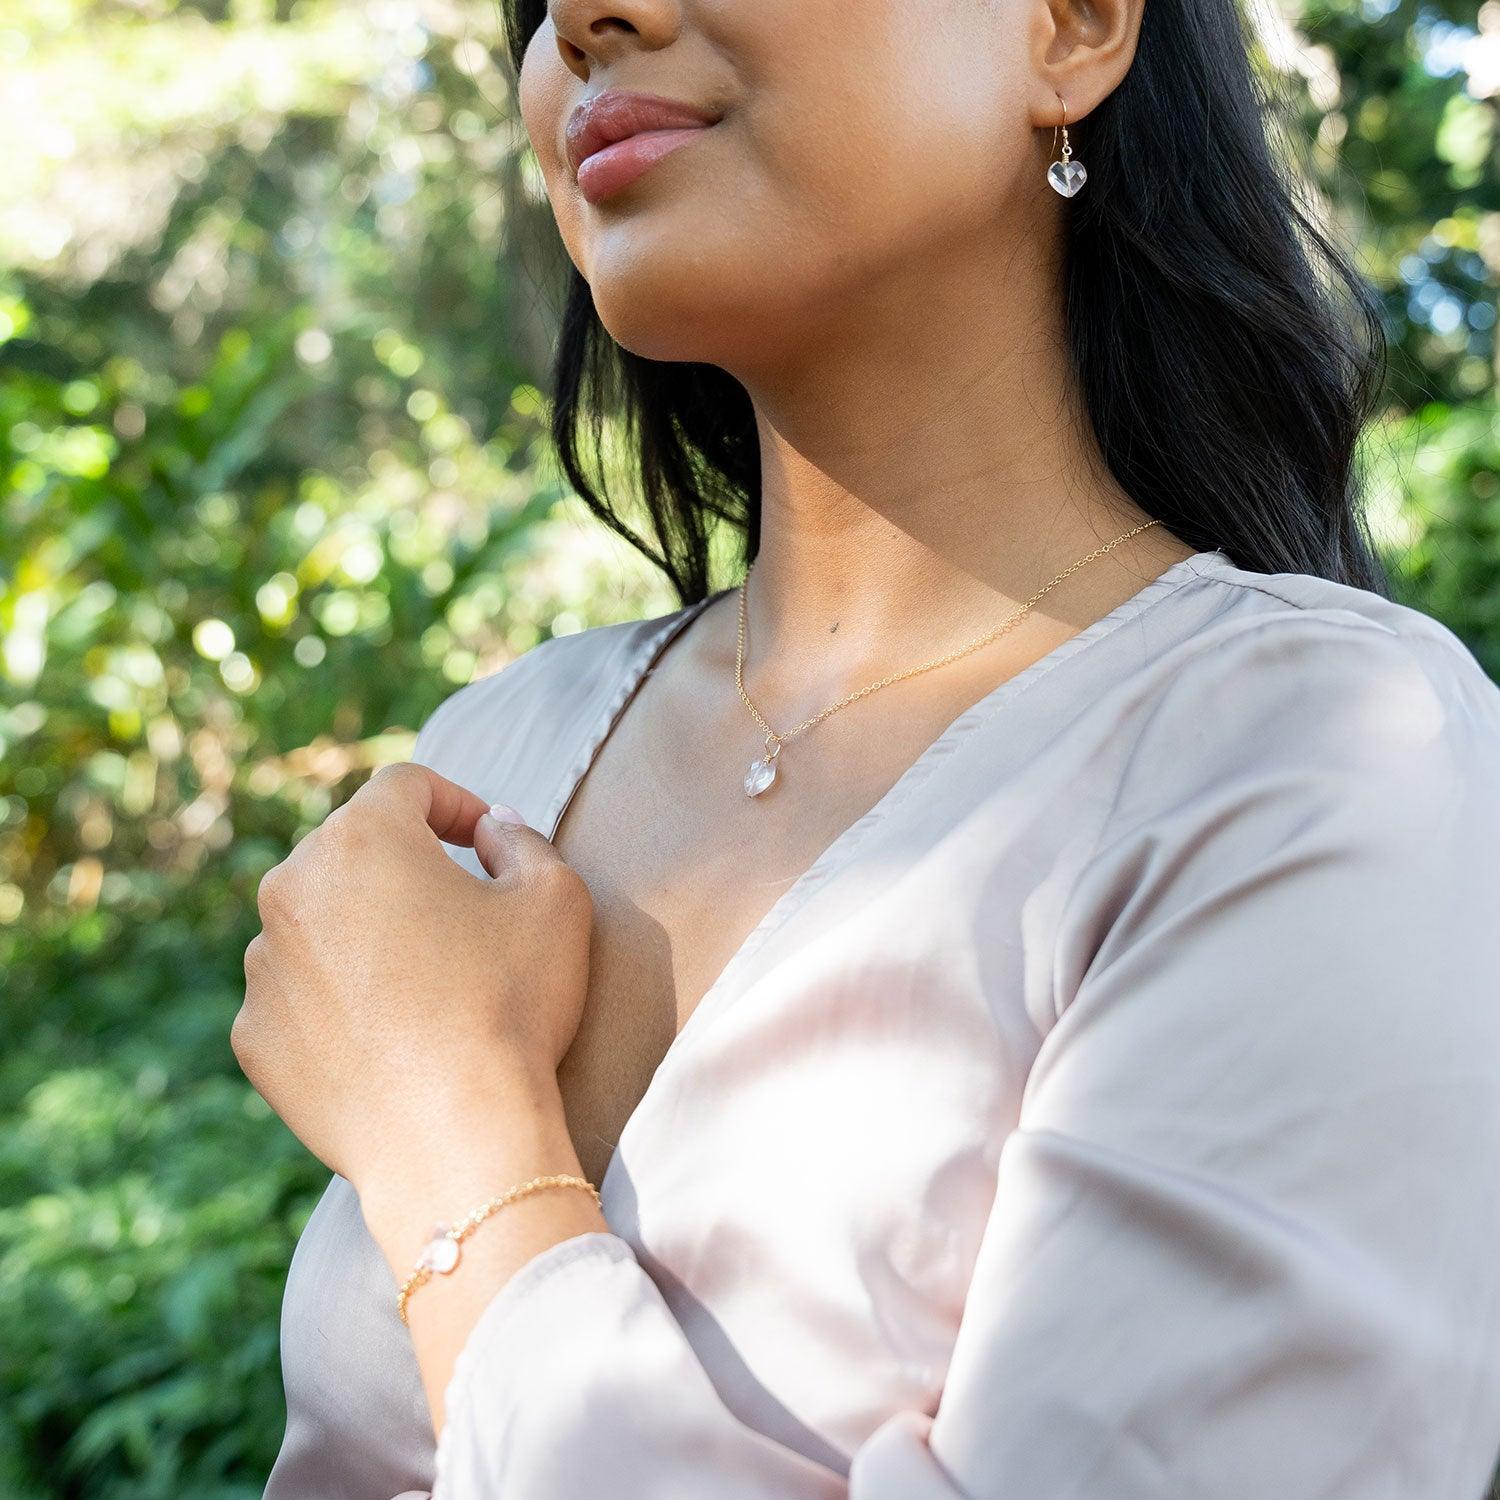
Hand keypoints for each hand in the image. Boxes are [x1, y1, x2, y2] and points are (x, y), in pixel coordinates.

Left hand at [232, 763, 593, 1191]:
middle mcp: (291, 888)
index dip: (455, 802)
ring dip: (365, 934)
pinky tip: (391, 1037)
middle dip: (405, 869)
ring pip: (318, 923)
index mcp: (362, 838)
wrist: (452, 1136)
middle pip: (353, 851)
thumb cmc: (510, 1005)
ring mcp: (264, 965)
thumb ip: (524, 840)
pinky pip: (298, 995)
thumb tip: (492, 827)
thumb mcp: (556, 899)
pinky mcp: (254, 1035)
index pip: (407, 785)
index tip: (485, 840)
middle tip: (462, 913)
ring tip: (426, 985)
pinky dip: (337, 1001)